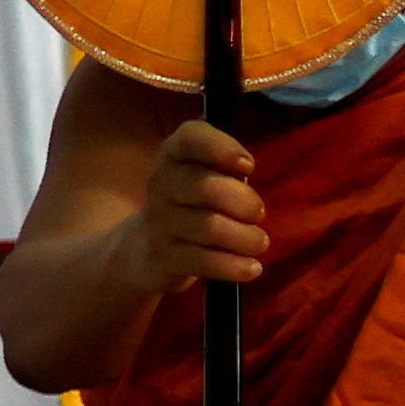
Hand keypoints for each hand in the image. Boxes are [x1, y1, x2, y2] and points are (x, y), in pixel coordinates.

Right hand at [123, 120, 267, 295]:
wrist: (145, 249)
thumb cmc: (194, 202)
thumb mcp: (207, 173)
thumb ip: (227, 165)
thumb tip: (245, 169)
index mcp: (174, 154)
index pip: (191, 138)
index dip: (222, 148)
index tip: (249, 166)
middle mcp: (161, 183)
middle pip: (207, 187)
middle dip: (245, 203)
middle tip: (258, 214)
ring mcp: (159, 221)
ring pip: (210, 227)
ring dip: (246, 238)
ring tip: (259, 242)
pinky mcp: (164, 256)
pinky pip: (204, 260)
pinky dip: (234, 266)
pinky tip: (251, 268)